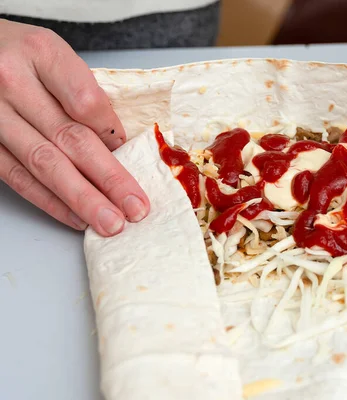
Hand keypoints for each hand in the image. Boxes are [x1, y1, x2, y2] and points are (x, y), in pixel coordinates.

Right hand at [0, 20, 148, 235]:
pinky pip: (18, 178)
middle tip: (135, 207)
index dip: (112, 134)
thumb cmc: (21, 54)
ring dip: (82, 199)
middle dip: (109, 179)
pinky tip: (76, 217)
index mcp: (41, 52)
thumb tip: (117, 146)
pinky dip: (50, 201)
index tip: (132, 155)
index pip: (86, 102)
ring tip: (111, 222)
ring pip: (44, 164)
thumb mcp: (54, 54)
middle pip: (70, 138)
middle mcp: (12, 81)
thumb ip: (82, 92)